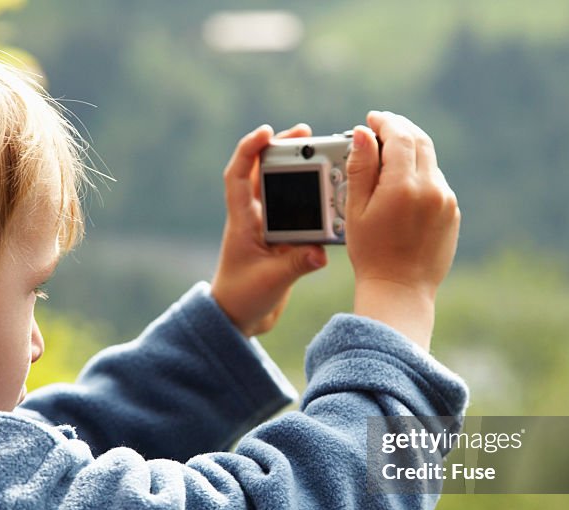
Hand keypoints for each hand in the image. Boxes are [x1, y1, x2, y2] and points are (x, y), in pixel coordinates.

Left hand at [211, 124, 327, 336]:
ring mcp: (267, 228)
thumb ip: (296, 264)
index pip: (238, 176)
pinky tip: (330, 191)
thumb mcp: (271, 281)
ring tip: (321, 152)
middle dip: (283, 149)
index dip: (248, 150)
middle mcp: (253, 219)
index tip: (266, 132)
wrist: (239, 319)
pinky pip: (297, 211)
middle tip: (305, 132)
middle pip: (263, 173)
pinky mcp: (281, 240)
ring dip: (298, 169)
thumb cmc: (242, 298)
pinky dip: (311, 199)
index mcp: (242, 222)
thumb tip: (320, 252)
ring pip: (280, 188)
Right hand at [344, 111, 460, 348]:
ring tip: (388, 157)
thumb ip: (360, 167)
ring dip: (410, 151)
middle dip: (400, 129)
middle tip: (381, 127)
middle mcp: (432, 188)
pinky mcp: (452, 212)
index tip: (371, 119)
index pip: (400, 136)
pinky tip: (403, 185)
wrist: (400, 290)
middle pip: (419, 141)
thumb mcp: (356, 210)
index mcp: (404, 186)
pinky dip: (420, 174)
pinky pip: (436, 182)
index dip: (385, 122)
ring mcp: (446, 201)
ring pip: (430, 161)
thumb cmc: (371, 253)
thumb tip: (363, 133)